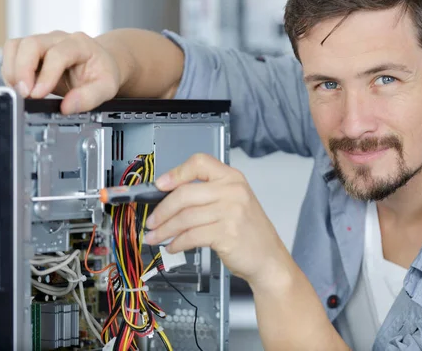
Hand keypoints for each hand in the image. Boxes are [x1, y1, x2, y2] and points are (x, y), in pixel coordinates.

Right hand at [1, 31, 121, 113]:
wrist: (101, 63)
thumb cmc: (103, 72)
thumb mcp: (107, 87)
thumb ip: (90, 98)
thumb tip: (67, 107)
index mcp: (80, 44)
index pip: (58, 54)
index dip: (46, 75)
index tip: (38, 94)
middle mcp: (59, 39)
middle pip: (31, 44)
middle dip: (23, 70)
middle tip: (25, 93)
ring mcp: (44, 42)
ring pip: (17, 46)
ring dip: (14, 70)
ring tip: (23, 91)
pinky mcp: (32, 50)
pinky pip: (13, 53)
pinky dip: (12, 70)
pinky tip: (22, 85)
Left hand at [144, 153, 291, 288]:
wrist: (269, 258)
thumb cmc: (249, 231)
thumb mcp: (234, 202)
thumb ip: (208, 194)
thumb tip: (168, 197)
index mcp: (233, 178)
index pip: (200, 163)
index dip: (176, 173)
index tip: (160, 185)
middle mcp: (233, 191)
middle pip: (185, 193)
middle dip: (162, 210)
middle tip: (151, 221)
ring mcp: (231, 212)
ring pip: (185, 217)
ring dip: (165, 230)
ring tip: (156, 237)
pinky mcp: (226, 233)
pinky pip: (191, 236)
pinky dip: (177, 243)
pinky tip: (173, 246)